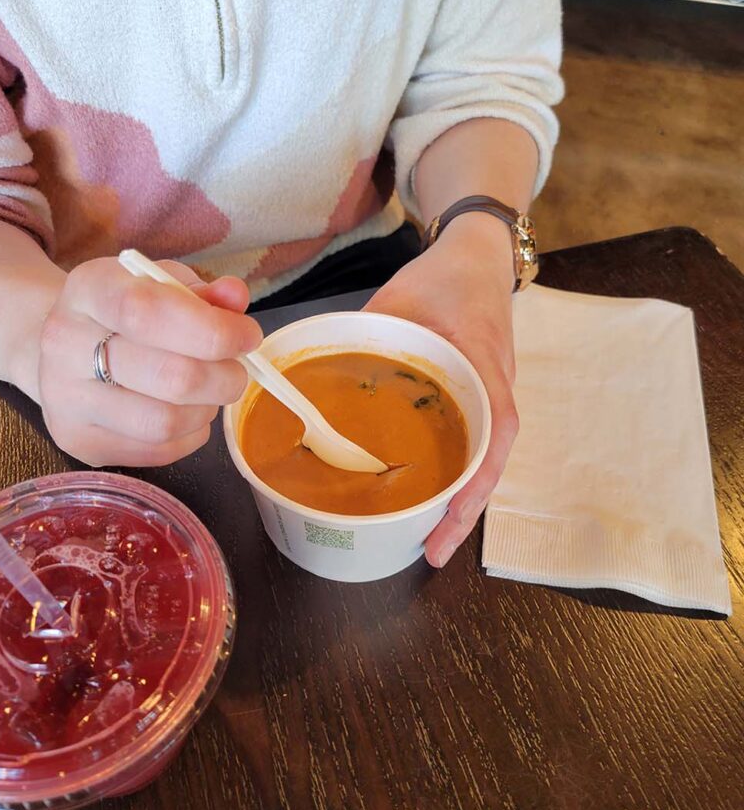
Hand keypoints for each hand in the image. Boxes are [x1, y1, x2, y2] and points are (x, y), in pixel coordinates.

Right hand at [37, 257, 261, 466]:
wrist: (66, 351)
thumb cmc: (126, 313)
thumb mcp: (161, 285)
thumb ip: (203, 292)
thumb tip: (235, 297)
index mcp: (88, 290)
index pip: (148, 311)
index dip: (211, 329)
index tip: (248, 336)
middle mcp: (64, 344)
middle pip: (168, 377)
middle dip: (223, 377)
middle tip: (237, 370)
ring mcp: (66, 399)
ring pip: (165, 422)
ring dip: (207, 409)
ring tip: (209, 391)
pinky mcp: (79, 442)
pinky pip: (159, 450)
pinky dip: (190, 434)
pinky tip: (186, 411)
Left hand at [365, 214, 517, 566]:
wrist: (478, 257)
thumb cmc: (443, 276)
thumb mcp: (399, 299)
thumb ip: (365, 339)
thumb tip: (315, 376)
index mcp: (482, 365)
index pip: (494, 432)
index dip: (474, 483)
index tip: (448, 519)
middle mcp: (494, 389)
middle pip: (490, 463)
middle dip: (463, 513)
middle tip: (431, 552)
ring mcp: (492, 396)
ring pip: (483, 462)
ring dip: (461, 503)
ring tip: (430, 540)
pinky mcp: (481, 399)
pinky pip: (474, 446)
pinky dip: (457, 478)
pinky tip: (431, 498)